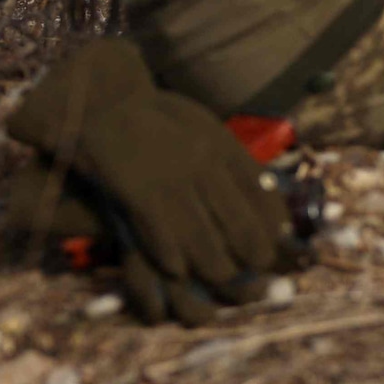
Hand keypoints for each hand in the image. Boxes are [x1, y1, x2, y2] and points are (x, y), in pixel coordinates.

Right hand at [6, 40, 295, 325]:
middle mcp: (202, 160)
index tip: (282, 240)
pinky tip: (177, 270)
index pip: (260, 190)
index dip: (273, 221)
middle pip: (237, 218)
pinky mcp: (138, 189)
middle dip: (251, 251)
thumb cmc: (155, 122)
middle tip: (259, 271)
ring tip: (224, 279)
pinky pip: (161, 231)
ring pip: (202, 233)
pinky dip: (170, 254)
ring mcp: (171, 175)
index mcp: (220, 143)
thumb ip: (229, 158)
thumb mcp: (202, 130)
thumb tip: (267, 191)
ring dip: (214, 263)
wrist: (101, 104)